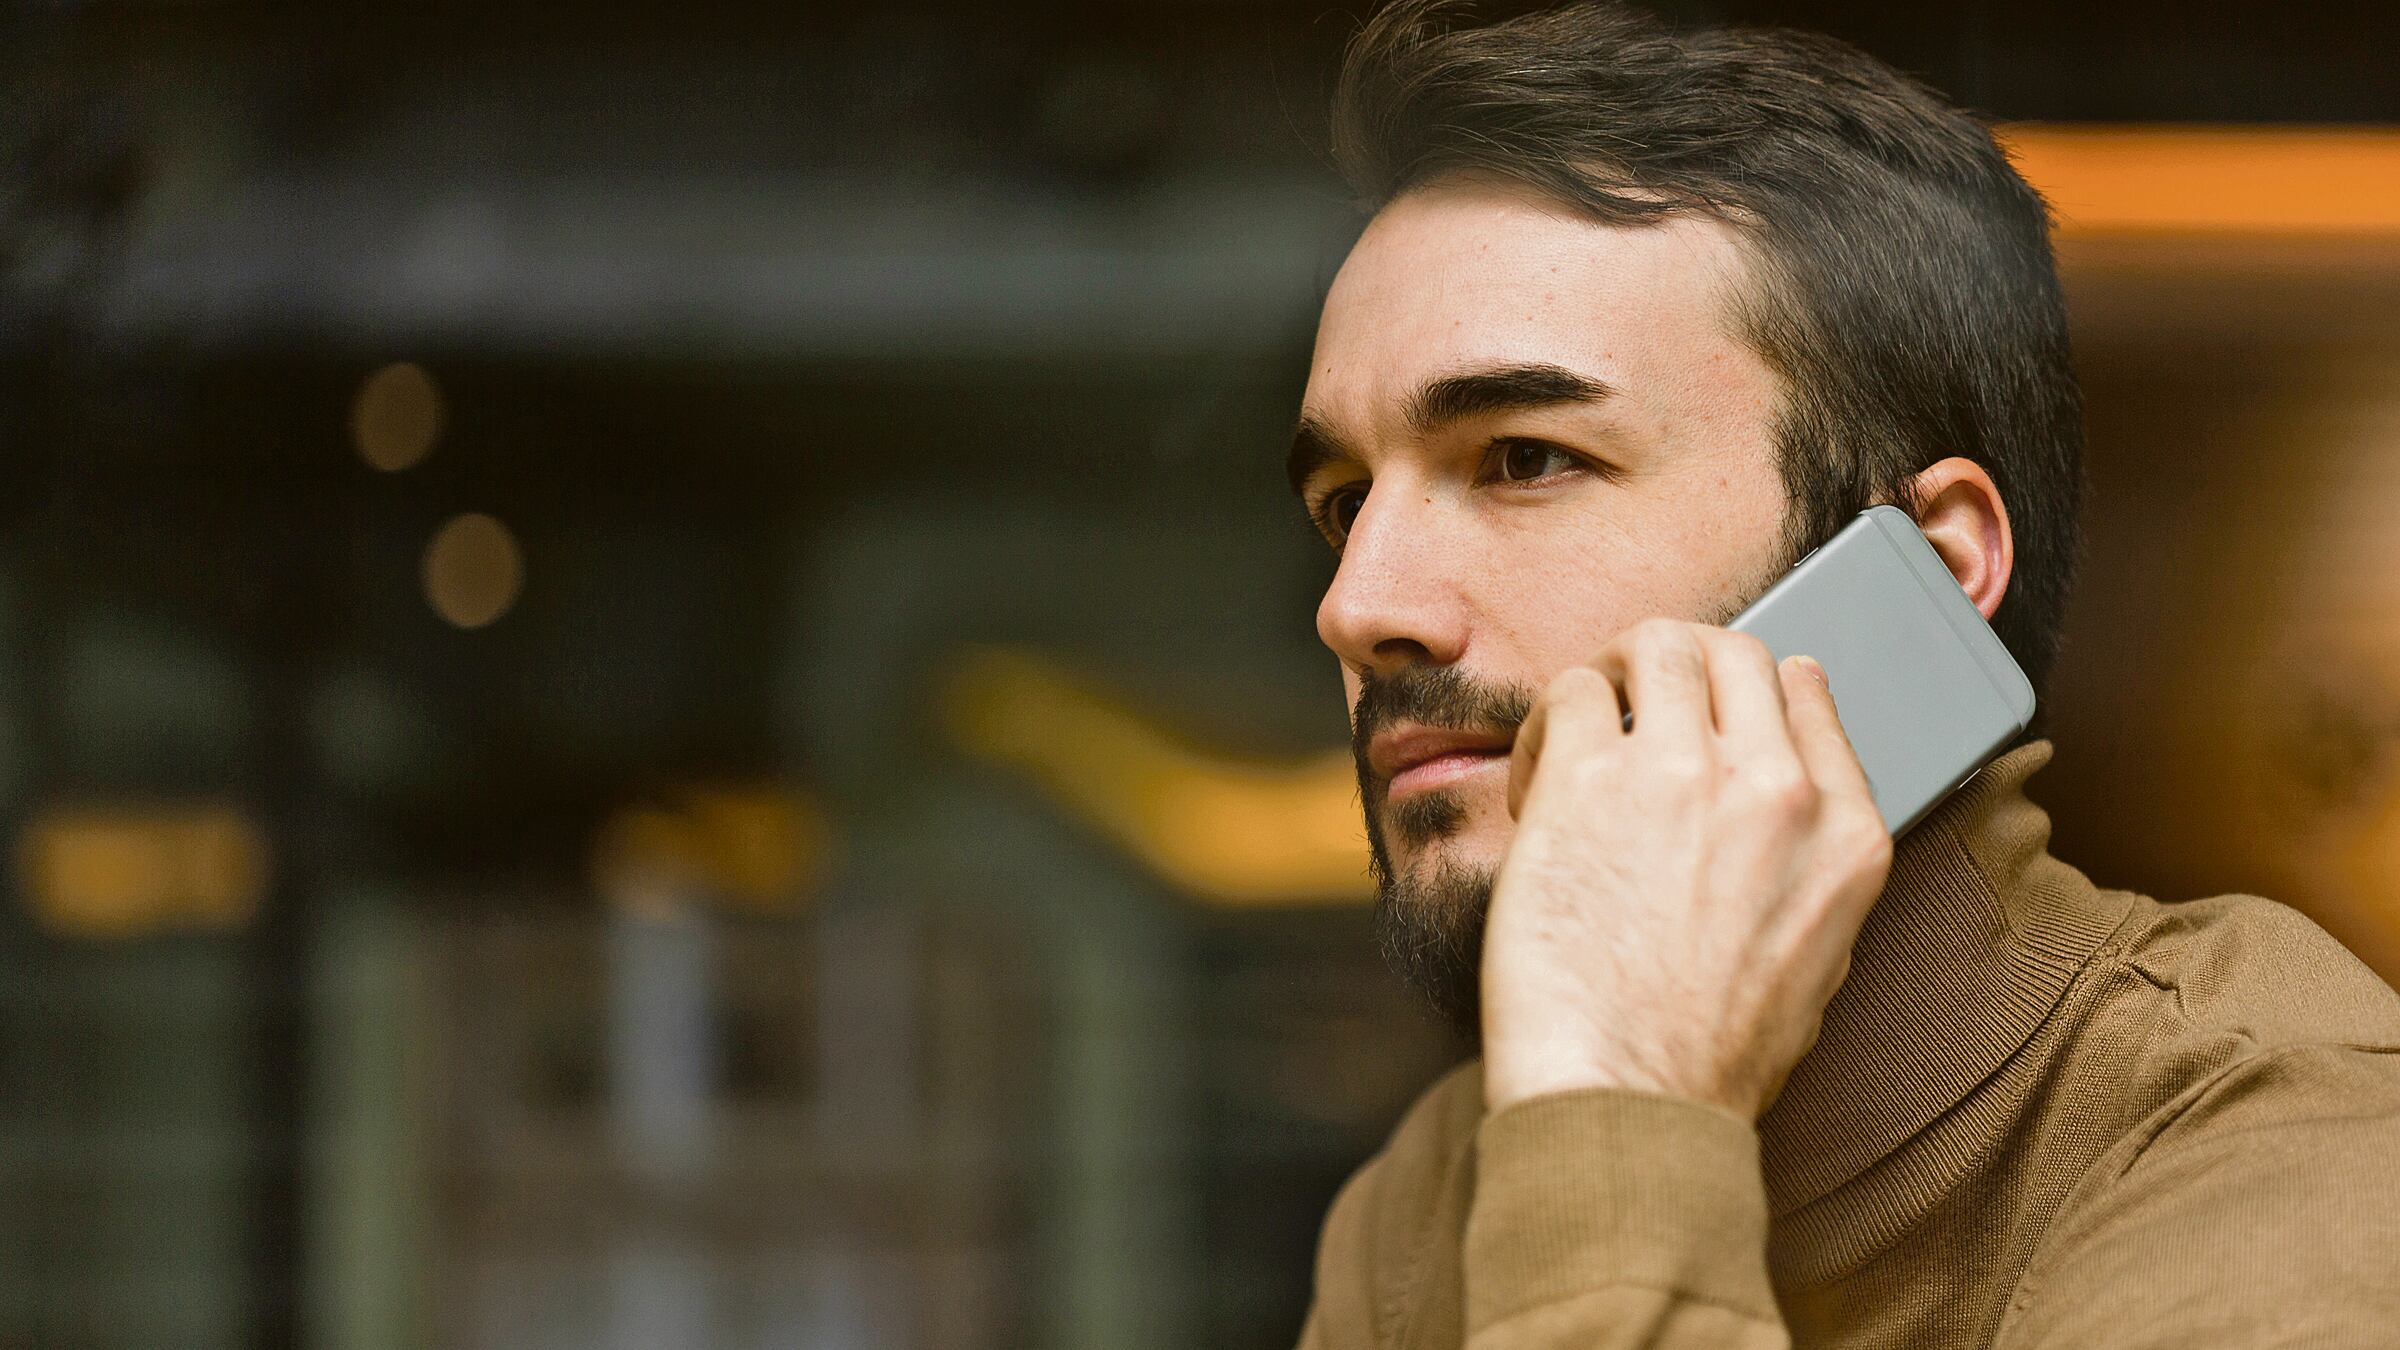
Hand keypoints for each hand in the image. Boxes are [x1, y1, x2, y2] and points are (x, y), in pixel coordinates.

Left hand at [1481, 618, 1892, 1119]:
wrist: (1630, 1101)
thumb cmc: (1707, 1057)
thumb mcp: (1820, 957)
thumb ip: (1813, 862)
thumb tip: (1792, 791)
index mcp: (1846, 834)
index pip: (1808, 693)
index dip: (1750, 688)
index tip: (1711, 708)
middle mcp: (1776, 788)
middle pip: (1735, 651)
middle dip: (1680, 664)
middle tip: (1633, 704)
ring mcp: (1681, 774)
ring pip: (1656, 646)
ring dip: (1612, 675)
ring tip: (1582, 730)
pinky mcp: (1587, 781)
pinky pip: (1568, 694)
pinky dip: (1547, 723)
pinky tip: (1537, 780)